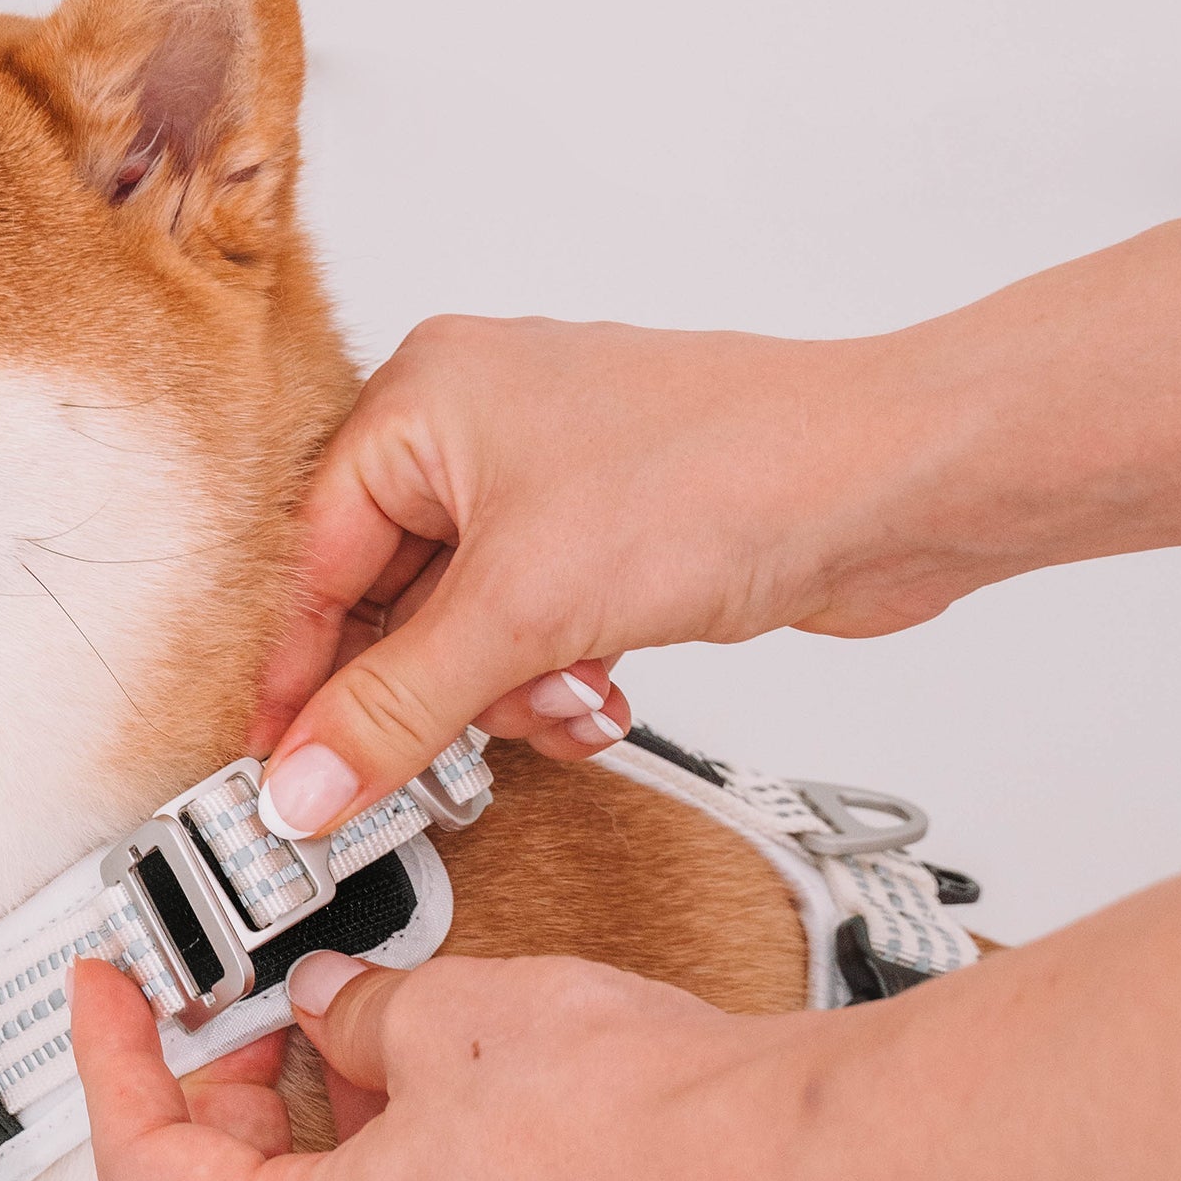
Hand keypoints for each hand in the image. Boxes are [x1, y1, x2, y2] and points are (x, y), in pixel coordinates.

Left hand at [70, 947, 851, 1180]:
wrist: (785, 1165)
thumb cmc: (637, 1116)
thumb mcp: (449, 1013)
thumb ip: (359, 1012)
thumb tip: (333, 1011)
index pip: (156, 1173)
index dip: (112, 1072)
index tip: (106, 1001)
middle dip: (226, 1085)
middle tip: (236, 998)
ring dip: (319, 1109)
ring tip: (357, 1010)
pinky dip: (398, 1142)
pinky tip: (443, 1064)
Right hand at [252, 170, 1180, 840]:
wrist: (894, 484)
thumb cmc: (730, 472)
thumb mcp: (522, 611)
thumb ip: (395, 710)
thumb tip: (302, 782)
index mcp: (426, 399)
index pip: (314, 559)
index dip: (302, 676)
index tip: (286, 771)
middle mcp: (479, 428)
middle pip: (391, 602)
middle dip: (435, 690)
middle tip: (430, 762)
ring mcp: (552, 481)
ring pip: (468, 631)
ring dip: (509, 694)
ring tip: (568, 700)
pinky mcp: (613, 535)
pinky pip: (537, 631)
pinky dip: (558, 678)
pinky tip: (604, 693)